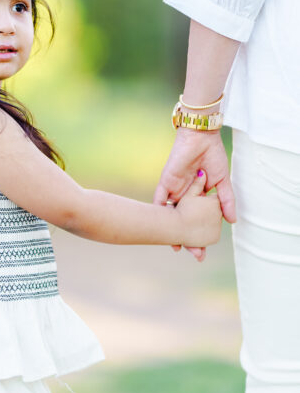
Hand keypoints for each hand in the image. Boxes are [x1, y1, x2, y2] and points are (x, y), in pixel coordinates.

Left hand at [154, 128, 235, 259]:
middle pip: (183, 221)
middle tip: (195, 254)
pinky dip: (158, 211)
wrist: (201, 137)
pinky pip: (160, 198)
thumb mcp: (222, 181)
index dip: (200, 235)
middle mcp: (184, 195)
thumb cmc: (212, 156)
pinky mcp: (166, 181)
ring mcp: (174, 189)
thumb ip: (225, 200)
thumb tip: (233, 221)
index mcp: (197, 196)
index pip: (197, 220)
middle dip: (187, 238)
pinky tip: (159, 225)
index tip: (203, 252)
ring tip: (177, 247)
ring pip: (170, 214)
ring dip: (171, 229)